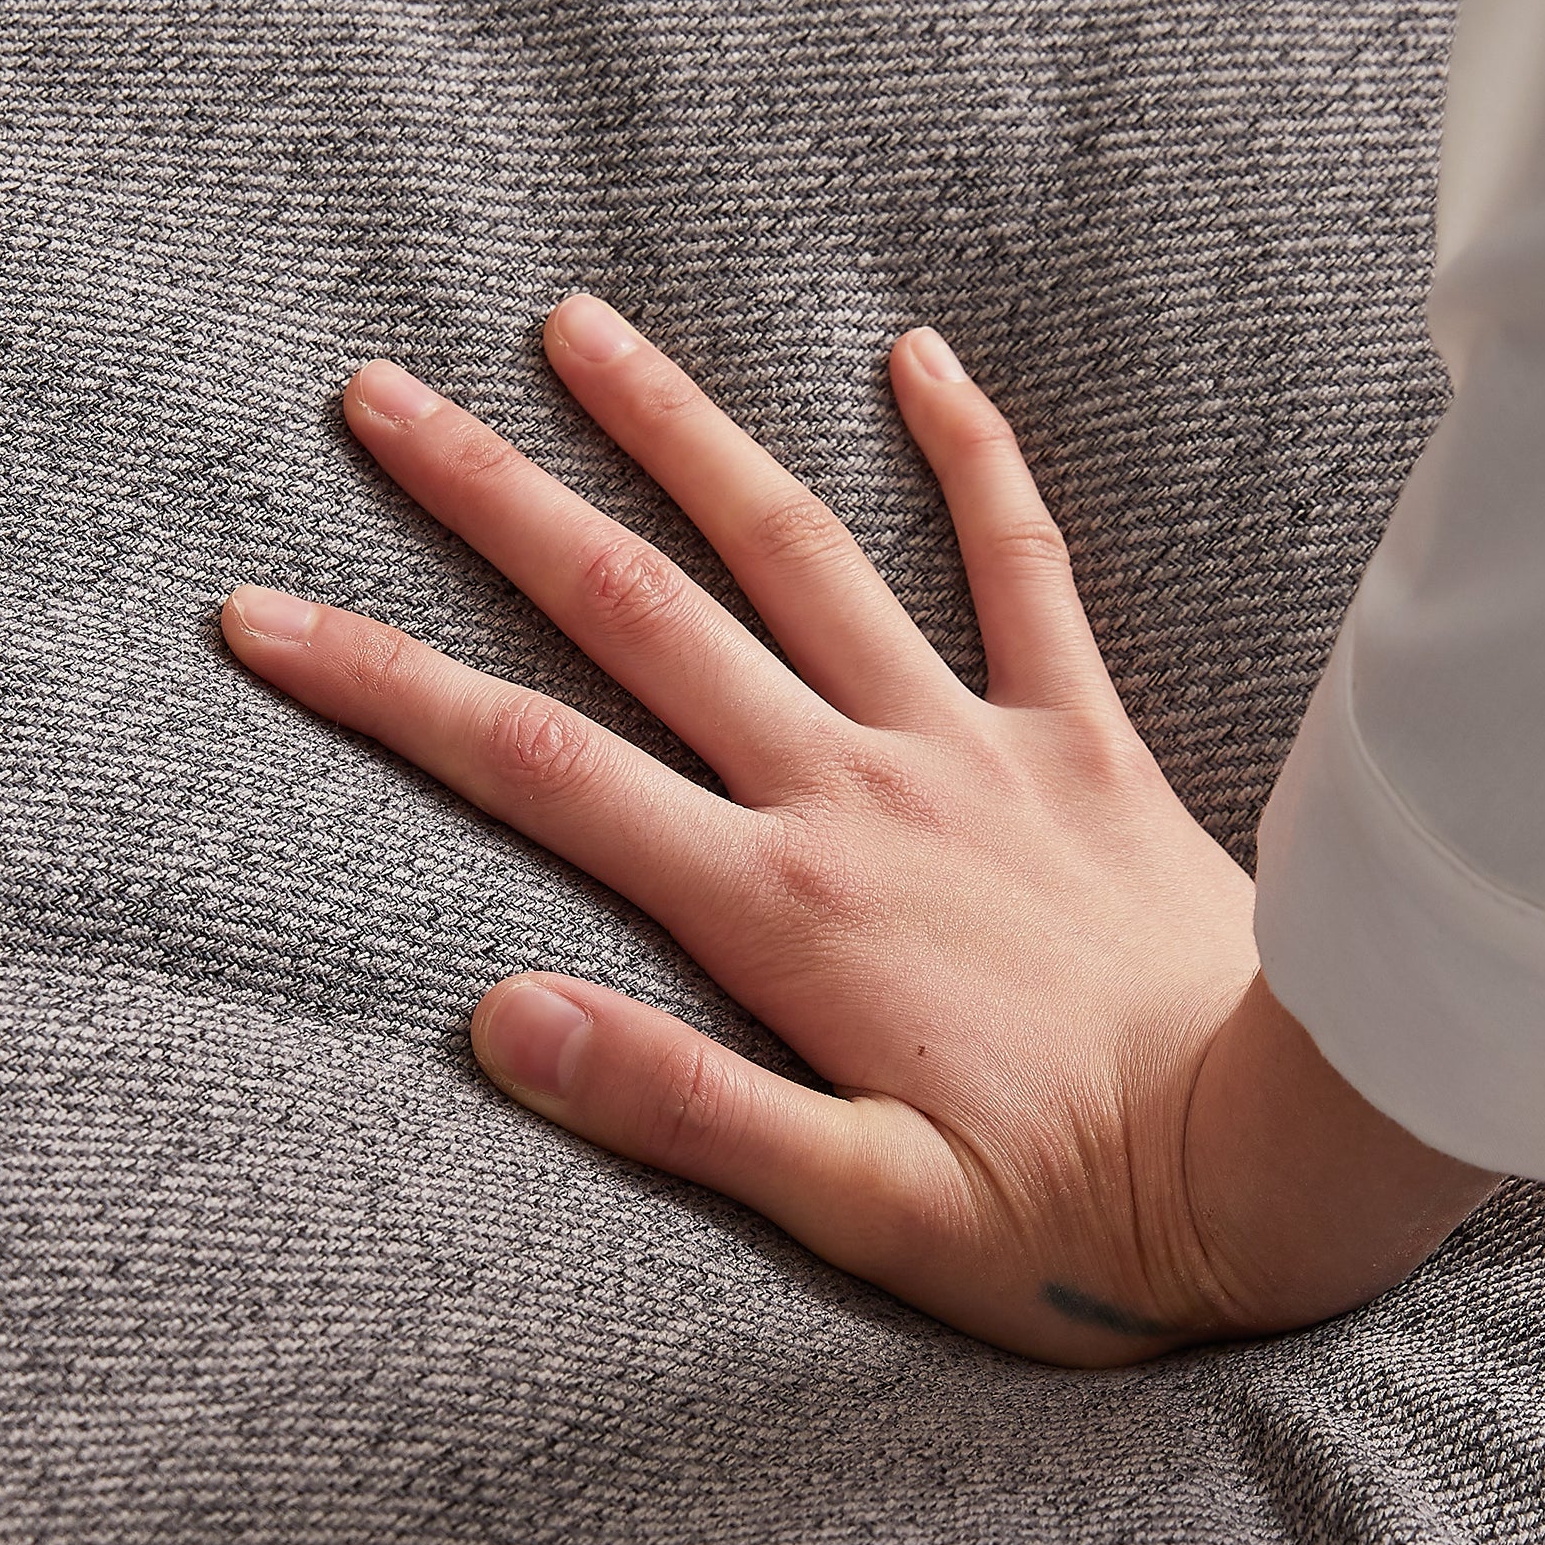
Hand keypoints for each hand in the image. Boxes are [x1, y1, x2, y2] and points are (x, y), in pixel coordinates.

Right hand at [219, 297, 1498, 1361]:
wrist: (1281, 1164)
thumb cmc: (1070, 1217)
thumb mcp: (856, 1210)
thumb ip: (678, 1107)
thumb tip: (499, 1016)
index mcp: (776, 909)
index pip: (537, 767)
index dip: (384, 689)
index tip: (263, 615)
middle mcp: (853, 795)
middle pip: (639, 614)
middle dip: (494, 502)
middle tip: (381, 396)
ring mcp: (968, 749)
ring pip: (800, 553)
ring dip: (683, 434)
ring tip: (579, 328)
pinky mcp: (1079, 742)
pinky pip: (1024, 567)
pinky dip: (973, 458)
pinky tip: (921, 357)